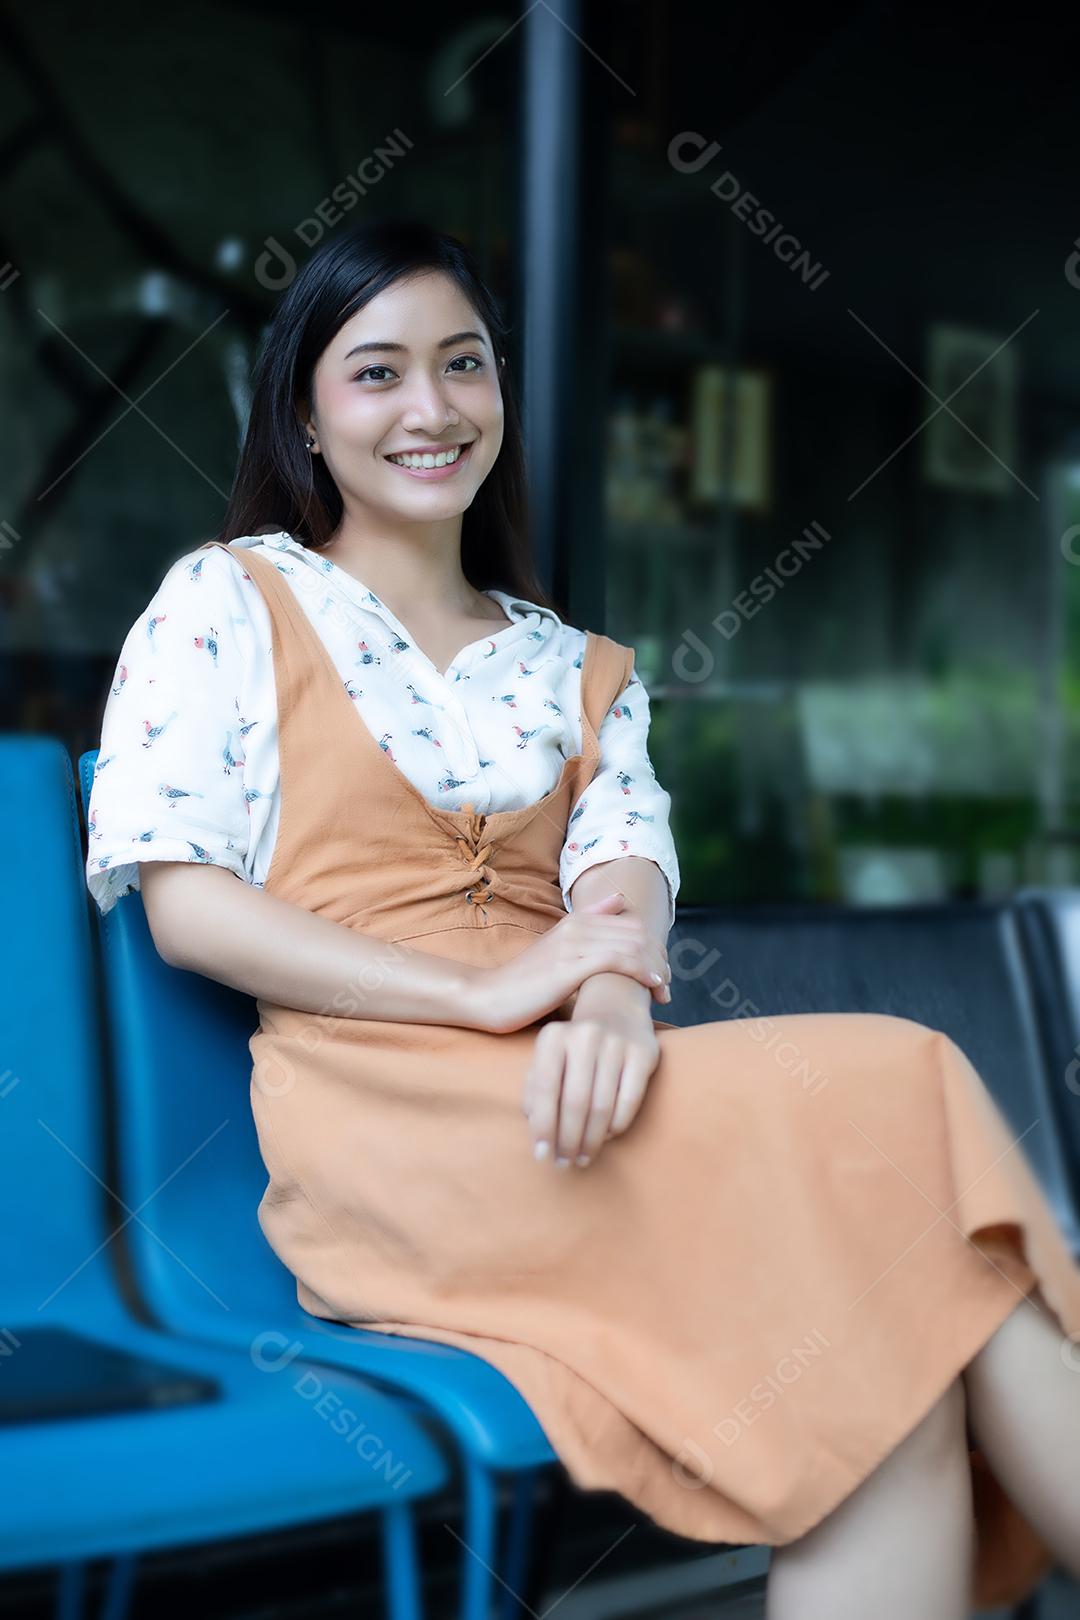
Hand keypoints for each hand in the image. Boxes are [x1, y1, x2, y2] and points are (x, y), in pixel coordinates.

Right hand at [477, 891, 670, 1034]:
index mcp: (577, 920)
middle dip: (659, 958)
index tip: (659, 975)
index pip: (632, 923)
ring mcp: (573, 944)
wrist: (488, 997)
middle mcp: (577, 926)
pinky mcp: (569, 966)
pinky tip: (652, 986)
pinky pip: (618, 960)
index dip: (653, 947)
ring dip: (656, 967)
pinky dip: (642, 972)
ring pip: (633, 944)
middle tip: (666, 987)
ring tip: (663, 991)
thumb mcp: (558, 952)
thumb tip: (619, 903)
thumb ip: (589, 932)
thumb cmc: (525, 983)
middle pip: (638, 932)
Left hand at [522, 1000, 659, 1167]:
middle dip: (568, 1140)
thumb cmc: (574, 1046)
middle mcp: (585, 1035)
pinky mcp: (644, 1053)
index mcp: (554, 1036)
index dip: (542, 1127)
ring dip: (591, 1140)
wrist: (616, 1008)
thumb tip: (536, 1129)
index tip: (541, 1155)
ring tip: (584, 1157)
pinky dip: (616, 1126)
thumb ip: (534, 1089)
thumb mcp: (548, 1057)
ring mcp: (617, 1042)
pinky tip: (606, 1136)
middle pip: (574, 1102)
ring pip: (602, 1107)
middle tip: (565, 1162)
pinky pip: (630, 1102)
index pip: (544, 1089)